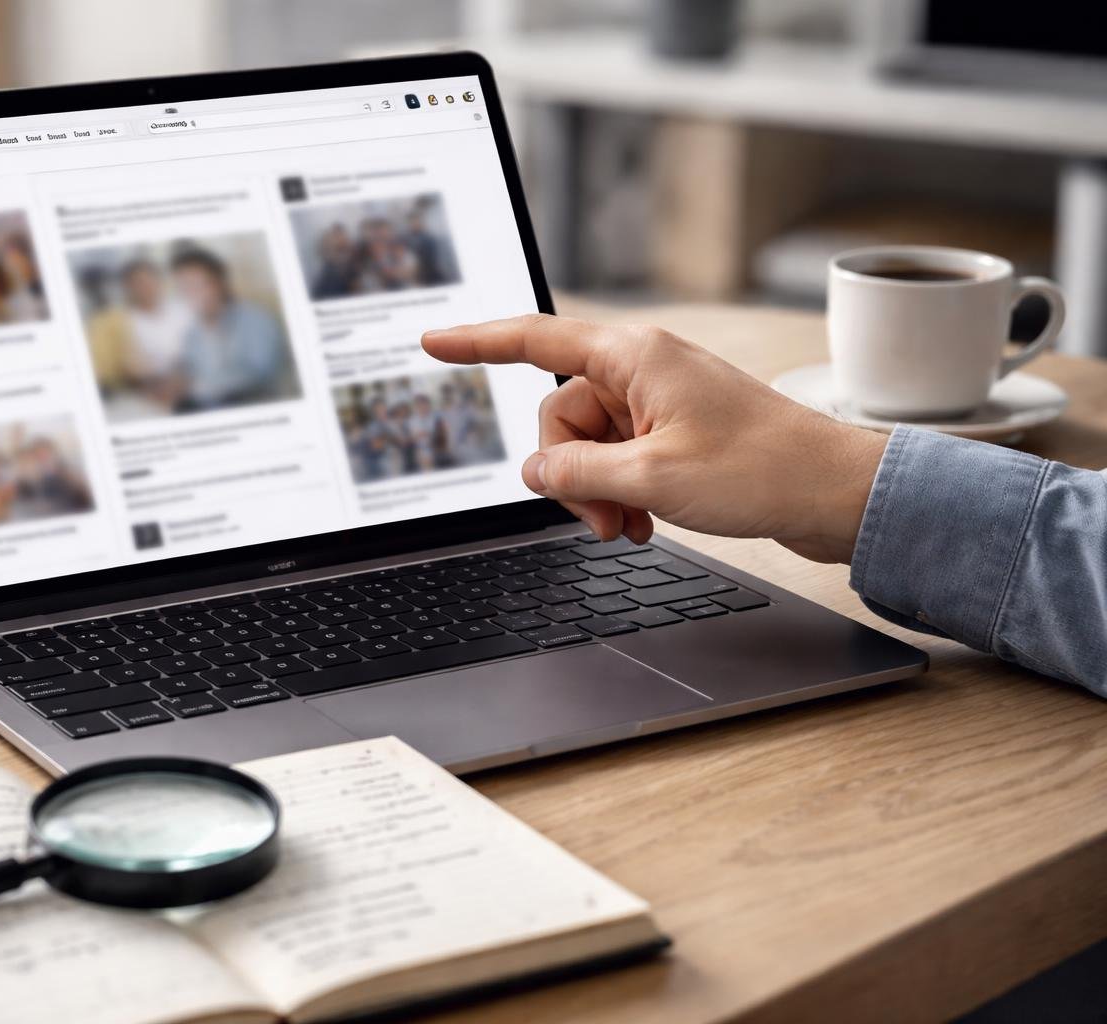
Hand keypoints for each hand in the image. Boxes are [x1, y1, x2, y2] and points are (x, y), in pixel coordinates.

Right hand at [421, 314, 888, 562]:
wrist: (834, 492)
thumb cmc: (761, 470)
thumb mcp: (651, 479)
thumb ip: (577, 474)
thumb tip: (535, 471)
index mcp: (632, 356)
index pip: (534, 340)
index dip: (476, 343)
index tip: (432, 342)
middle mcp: (641, 369)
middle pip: (559, 414)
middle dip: (568, 472)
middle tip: (603, 518)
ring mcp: (659, 401)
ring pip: (587, 444)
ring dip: (598, 492)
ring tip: (633, 526)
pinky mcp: (675, 431)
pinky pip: (618, 459)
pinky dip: (621, 493)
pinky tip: (645, 522)